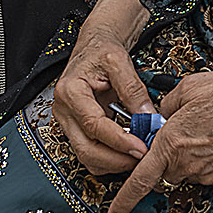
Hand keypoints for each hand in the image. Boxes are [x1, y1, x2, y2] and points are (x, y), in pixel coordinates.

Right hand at [53, 21, 153, 176]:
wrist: (94, 49)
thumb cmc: (101, 52)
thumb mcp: (119, 61)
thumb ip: (133, 89)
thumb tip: (148, 118)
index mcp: (70, 91)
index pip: (93, 125)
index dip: (119, 140)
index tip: (141, 147)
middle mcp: (63, 111)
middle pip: (86, 149)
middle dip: (116, 159)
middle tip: (143, 157)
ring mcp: (68, 123)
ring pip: (87, 156)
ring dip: (114, 162)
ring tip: (139, 154)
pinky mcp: (77, 130)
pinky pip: (91, 153)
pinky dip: (110, 158)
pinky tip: (128, 151)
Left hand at [108, 68, 212, 212]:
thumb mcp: (190, 86)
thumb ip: (168, 103)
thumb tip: (163, 112)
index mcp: (171, 144)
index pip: (140, 179)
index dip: (124, 199)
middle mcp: (186, 164)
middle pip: (164, 170)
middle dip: (166, 156)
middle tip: (181, 131)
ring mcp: (207, 173)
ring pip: (187, 169)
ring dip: (189, 154)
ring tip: (207, 127)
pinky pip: (207, 170)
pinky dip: (208, 157)